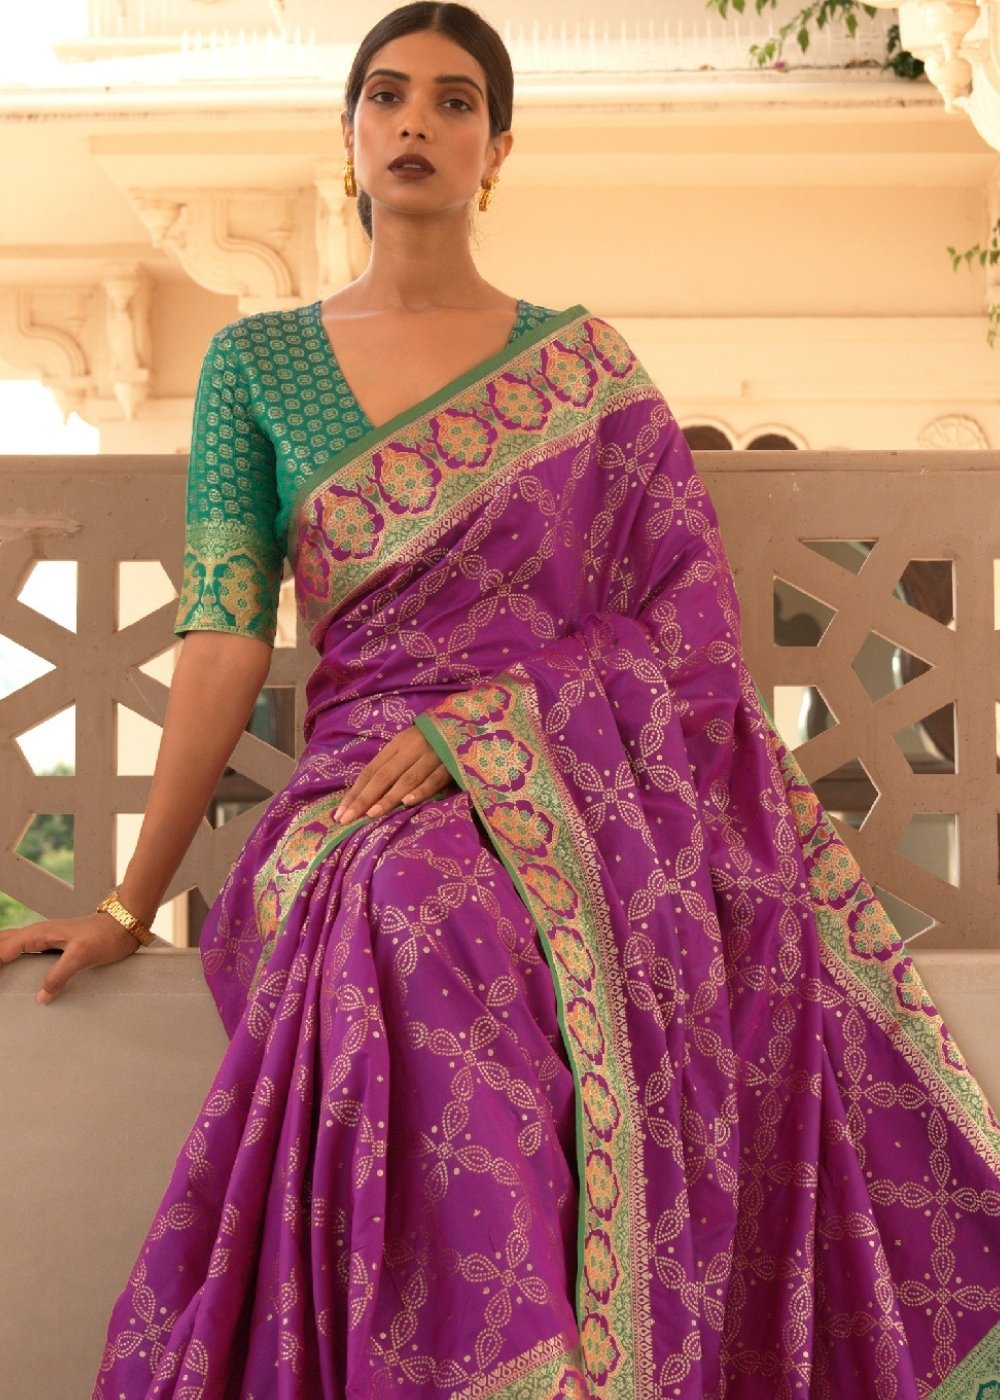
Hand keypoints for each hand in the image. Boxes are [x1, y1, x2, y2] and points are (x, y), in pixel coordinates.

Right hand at [0, 913, 141, 1004]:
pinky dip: (10, 956)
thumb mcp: (81, 956)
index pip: (2, 949)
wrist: (124, 925)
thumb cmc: (105, 935)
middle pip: (2, 943)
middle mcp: (37, 934)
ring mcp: (43, 939)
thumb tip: (41, 996)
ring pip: (10, 944)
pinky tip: (10, 966)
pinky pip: (23, 950)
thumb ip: (59, 975)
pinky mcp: (52, 946)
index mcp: (38, 934)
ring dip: (0, 954)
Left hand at [335, 725, 452, 823]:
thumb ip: (392, 766)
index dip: (355, 792)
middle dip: (363, 799)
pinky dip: (420, 790)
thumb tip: (365, 794)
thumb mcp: (409, 747)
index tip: (340, 813)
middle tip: (347, 819)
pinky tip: (407, 802)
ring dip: (388, 797)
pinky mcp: (451, 762)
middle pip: (383, 776)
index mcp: (397, 744)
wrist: (467, 720)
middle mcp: (411, 748)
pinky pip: (434, 779)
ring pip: (406, 778)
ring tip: (371, 814)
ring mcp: (432, 755)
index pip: (371, 771)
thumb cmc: (433, 739)